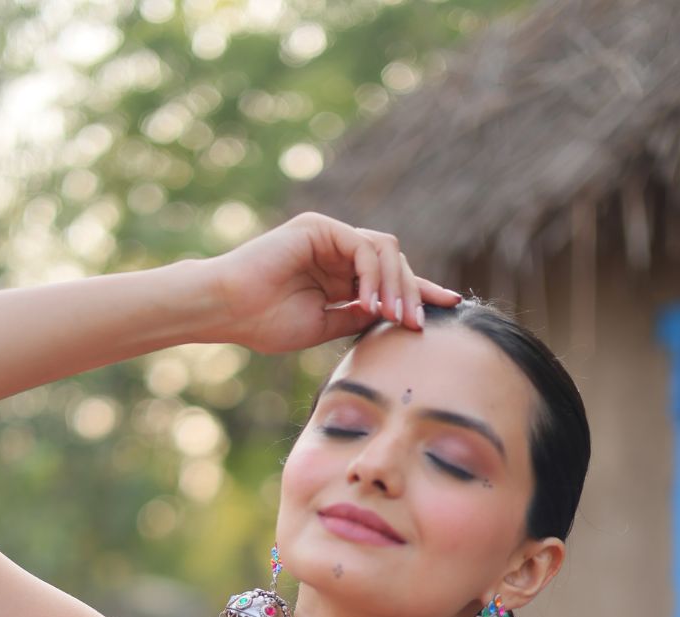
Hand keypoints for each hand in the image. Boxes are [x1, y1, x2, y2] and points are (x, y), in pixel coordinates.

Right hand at [205, 211, 460, 353]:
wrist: (228, 310)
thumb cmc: (265, 323)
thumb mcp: (325, 326)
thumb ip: (358, 316)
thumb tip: (392, 314)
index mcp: (340, 275)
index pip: (389, 278)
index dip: (420, 291)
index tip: (450, 306)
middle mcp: (337, 251)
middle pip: (394, 262)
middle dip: (413, 292)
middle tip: (415, 325)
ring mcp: (329, 236)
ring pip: (385, 251)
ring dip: (396, 285)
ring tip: (393, 318)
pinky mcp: (320, 228)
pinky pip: (363, 247)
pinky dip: (374, 274)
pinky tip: (370, 301)